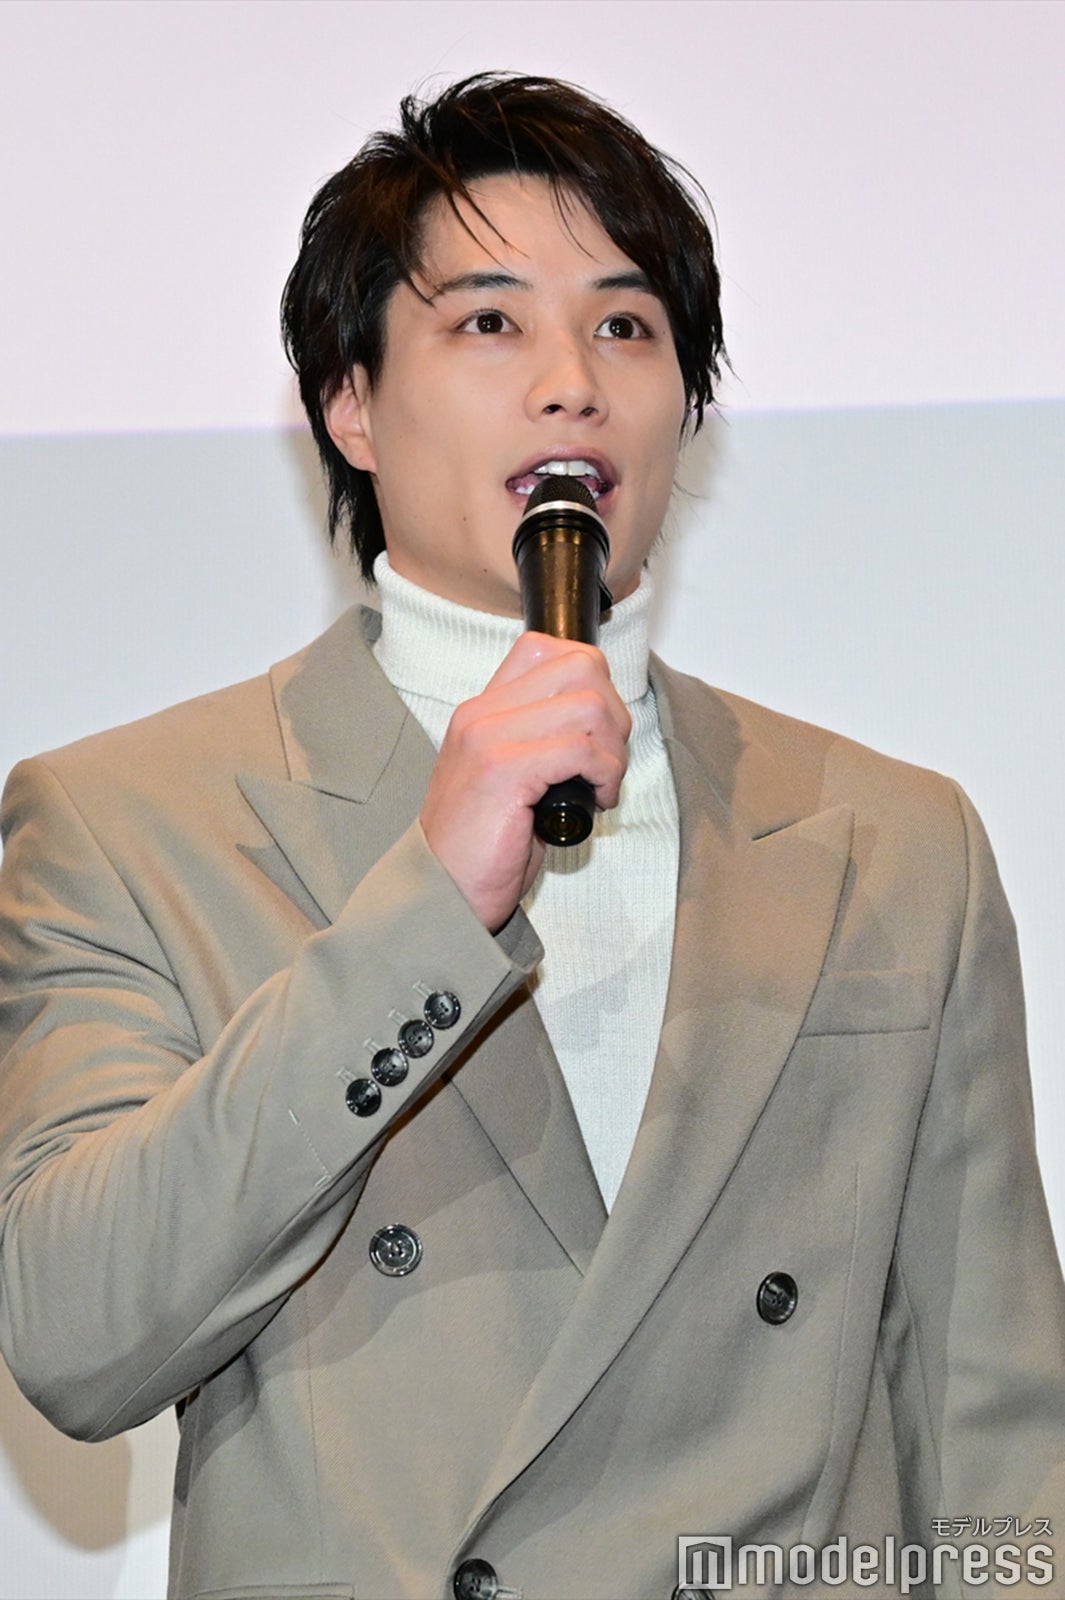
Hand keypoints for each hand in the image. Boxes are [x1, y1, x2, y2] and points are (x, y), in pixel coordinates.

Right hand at [420, 633, 630, 930]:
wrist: (442, 893)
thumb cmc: (483, 847)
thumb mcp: (508, 778)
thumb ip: (538, 740)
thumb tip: (603, 723)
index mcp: (481, 710)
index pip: (546, 648)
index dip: (591, 682)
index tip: (594, 733)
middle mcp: (481, 713)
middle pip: (581, 666)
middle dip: (614, 715)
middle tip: (605, 762)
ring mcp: (489, 738)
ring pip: (591, 706)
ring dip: (613, 750)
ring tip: (600, 785)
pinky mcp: (503, 770)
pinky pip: (581, 750)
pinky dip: (605, 775)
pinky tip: (595, 802)